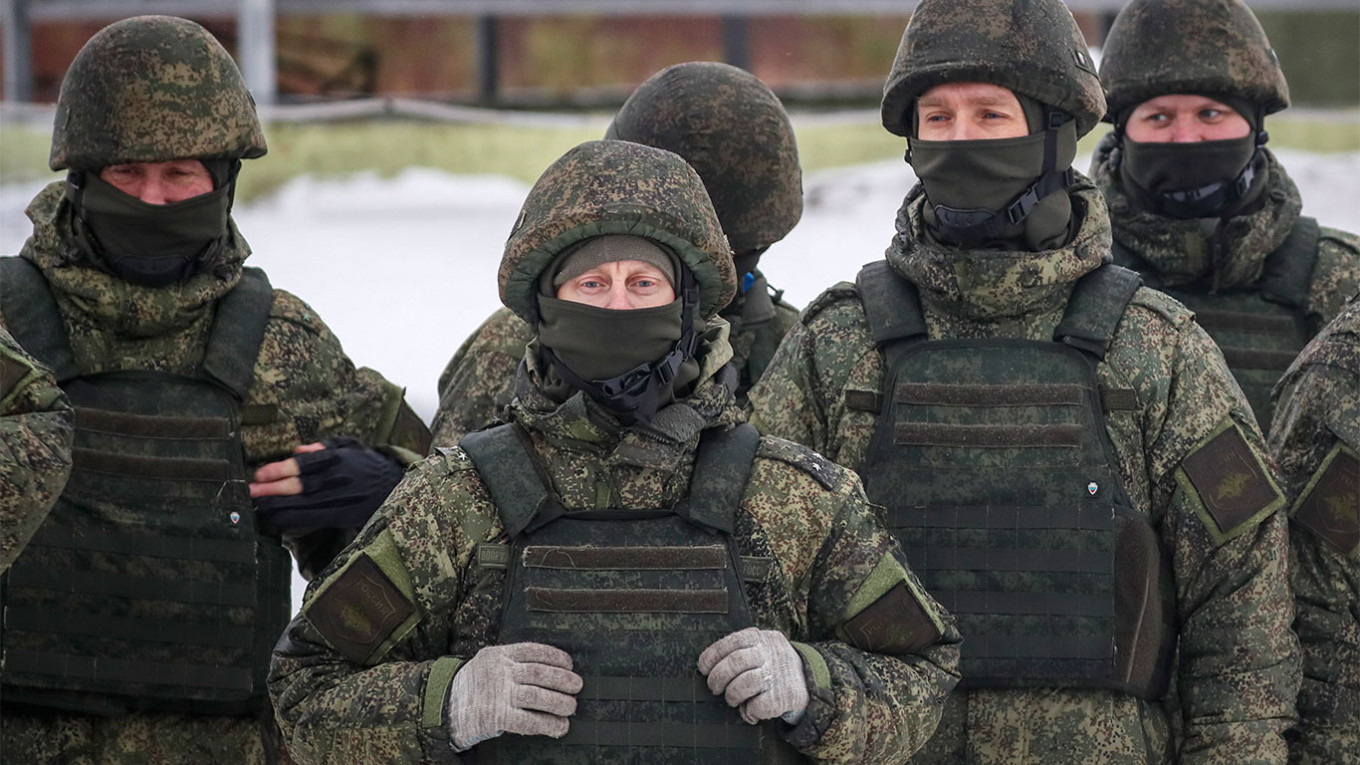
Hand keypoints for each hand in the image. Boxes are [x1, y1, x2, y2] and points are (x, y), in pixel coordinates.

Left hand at [250, 437, 404, 531]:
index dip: (280, 470)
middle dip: (272, 490)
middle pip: (300, 486)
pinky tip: (277, 519)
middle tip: (249, 492)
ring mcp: (340, 500)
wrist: (398, 487)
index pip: (304, 465)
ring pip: (303, 504)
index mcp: (338, 459)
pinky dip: (293, 519)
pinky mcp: (342, 515)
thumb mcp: (353, 446)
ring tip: (257, 507)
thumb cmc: (370, 465)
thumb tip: (300, 450)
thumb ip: (326, 446)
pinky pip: (313, 519)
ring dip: (278, 507)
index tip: (260, 474)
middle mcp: (337, 480)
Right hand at [446, 642, 583, 751]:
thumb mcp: (486, 663)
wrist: (442, 706)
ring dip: (559, 702)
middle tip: (577, 686)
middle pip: (539, 673)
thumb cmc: (471, 686)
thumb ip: (510, 663)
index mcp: (498, 655)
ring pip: (537, 696)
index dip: (555, 656)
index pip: (533, 650)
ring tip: (571, 706)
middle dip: (562, 679)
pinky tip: (559, 727)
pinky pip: (528, 720)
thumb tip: (548, 671)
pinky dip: (547, 724)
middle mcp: (500, 672)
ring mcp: (498, 694)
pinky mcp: (496, 716)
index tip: (569, 663)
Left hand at [697, 627, 808, 724]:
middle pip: (735, 663)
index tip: (703, 668)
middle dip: (718, 678)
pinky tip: (751, 712)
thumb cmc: (772, 666)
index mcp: (760, 638)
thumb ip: (738, 653)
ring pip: (743, 684)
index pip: (730, 642)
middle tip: (715, 688)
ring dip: (732, 696)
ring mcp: (778, 673)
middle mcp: (770, 652)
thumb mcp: (760, 649)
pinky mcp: (785, 695)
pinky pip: (758, 705)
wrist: (808, 681)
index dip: (712, 656)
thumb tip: (708, 669)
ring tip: (734, 700)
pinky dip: (750, 711)